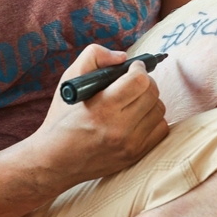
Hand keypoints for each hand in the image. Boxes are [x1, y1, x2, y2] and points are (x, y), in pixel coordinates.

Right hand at [33, 44, 168, 184]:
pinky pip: (161, 129)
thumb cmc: (62, 117)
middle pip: (152, 93)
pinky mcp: (135, 155)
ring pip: (159, 110)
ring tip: (134, 100)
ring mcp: (129, 145)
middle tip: (134, 81)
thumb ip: (95, 56)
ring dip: (150, 100)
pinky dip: (153, 119)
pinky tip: (138, 117)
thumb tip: (123, 58)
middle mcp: (118, 128)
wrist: (55, 160)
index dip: (139, 69)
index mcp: (102, 107)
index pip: (139, 81)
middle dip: (145, 81)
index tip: (133, 68)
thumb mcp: (70, 79)